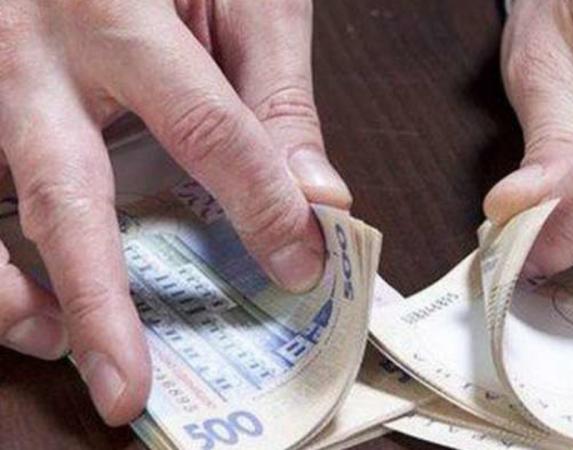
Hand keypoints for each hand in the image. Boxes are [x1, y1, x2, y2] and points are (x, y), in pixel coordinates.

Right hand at [0, 0, 349, 424]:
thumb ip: (274, 91)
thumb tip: (318, 197)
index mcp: (115, 7)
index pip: (206, 129)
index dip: (260, 205)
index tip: (300, 265)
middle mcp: (29, 48)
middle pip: (65, 196)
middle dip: (101, 303)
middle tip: (127, 388)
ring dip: (15, 293)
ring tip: (67, 351)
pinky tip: (27, 299)